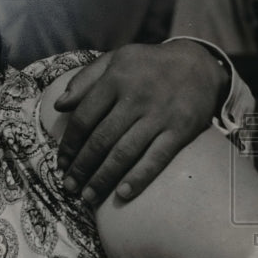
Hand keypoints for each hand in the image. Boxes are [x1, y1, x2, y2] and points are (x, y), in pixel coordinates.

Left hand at [54, 39, 229, 203]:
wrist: (199, 63)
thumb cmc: (147, 66)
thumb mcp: (114, 61)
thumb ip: (84, 80)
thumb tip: (58, 105)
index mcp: (115, 80)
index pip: (84, 118)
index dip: (69, 145)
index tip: (61, 164)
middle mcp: (136, 98)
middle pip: (101, 140)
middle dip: (82, 167)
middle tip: (69, 187)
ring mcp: (160, 115)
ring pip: (125, 153)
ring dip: (103, 178)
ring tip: (88, 197)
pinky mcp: (181, 129)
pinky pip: (157, 158)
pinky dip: (139, 177)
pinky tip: (123, 194)